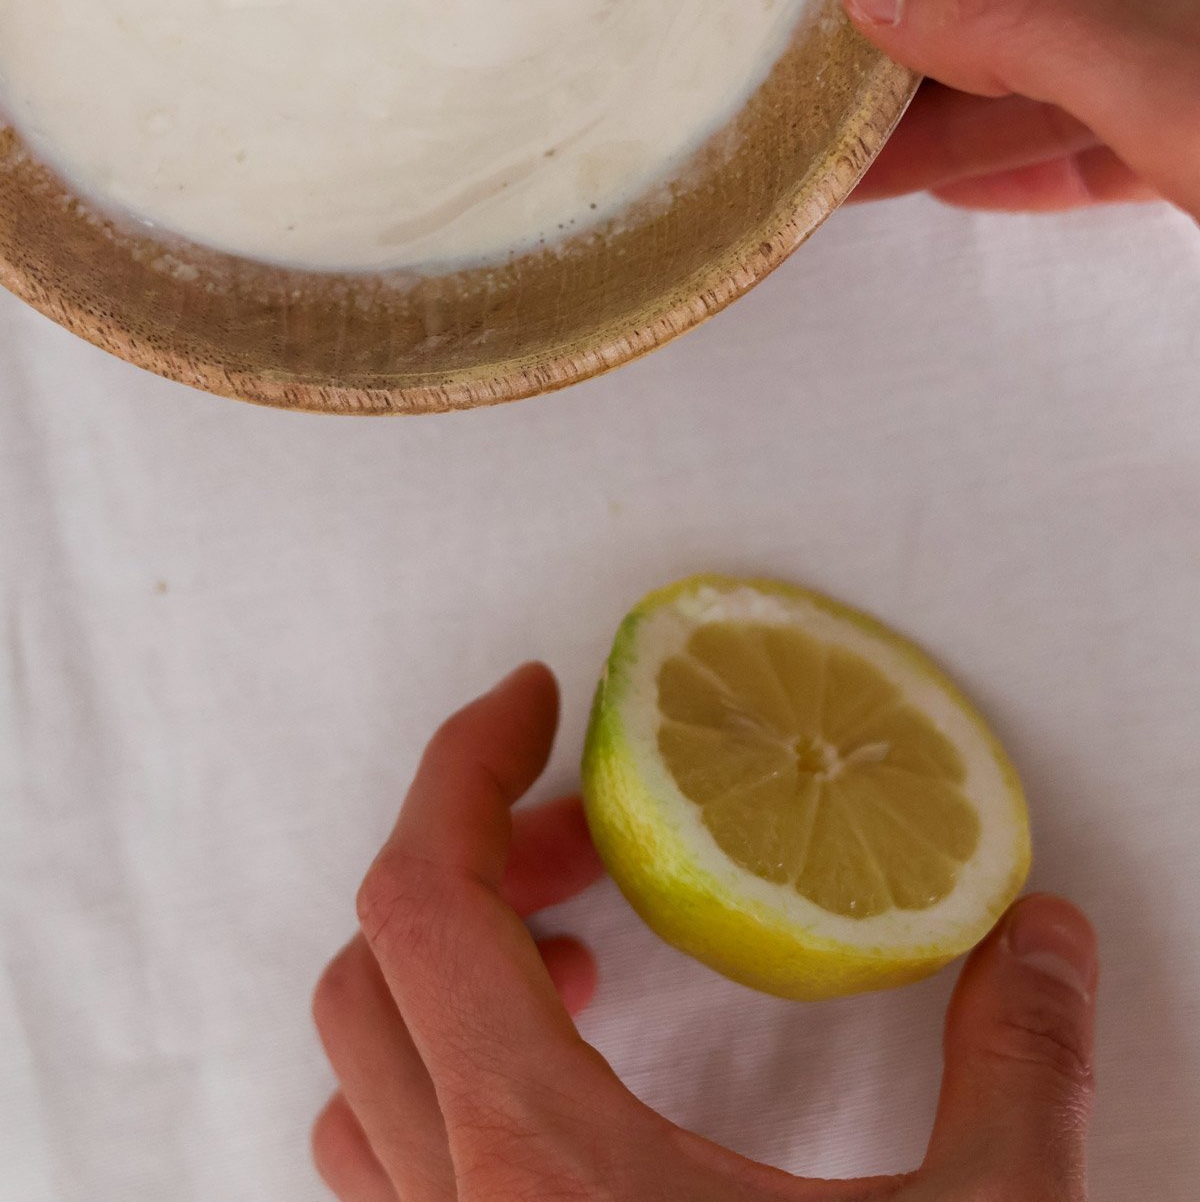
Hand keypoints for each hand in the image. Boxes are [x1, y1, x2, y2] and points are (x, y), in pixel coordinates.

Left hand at [312, 664, 1096, 1200]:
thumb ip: (1019, 1072)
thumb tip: (1048, 936)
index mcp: (538, 1165)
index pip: (423, 897)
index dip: (461, 765)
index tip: (534, 696)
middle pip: (380, 963)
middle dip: (485, 856)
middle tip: (604, 826)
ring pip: (365, 1073)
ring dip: (452, 973)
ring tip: (584, 948)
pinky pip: (391, 1166)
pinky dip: (448, 1078)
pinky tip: (567, 1091)